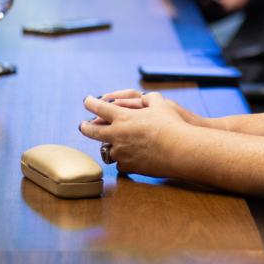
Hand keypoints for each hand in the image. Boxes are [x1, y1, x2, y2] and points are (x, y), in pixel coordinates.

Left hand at [79, 92, 198, 175]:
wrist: (180, 150)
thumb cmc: (172, 125)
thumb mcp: (162, 104)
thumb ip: (150, 99)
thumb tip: (145, 97)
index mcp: (122, 117)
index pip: (99, 108)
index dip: (91, 103)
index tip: (87, 101)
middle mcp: (117, 135)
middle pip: (93, 131)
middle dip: (86, 127)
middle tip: (83, 125)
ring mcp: (121, 152)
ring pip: (106, 150)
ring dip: (108, 146)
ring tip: (113, 144)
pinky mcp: (128, 166)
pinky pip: (120, 164)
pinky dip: (124, 160)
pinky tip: (130, 157)